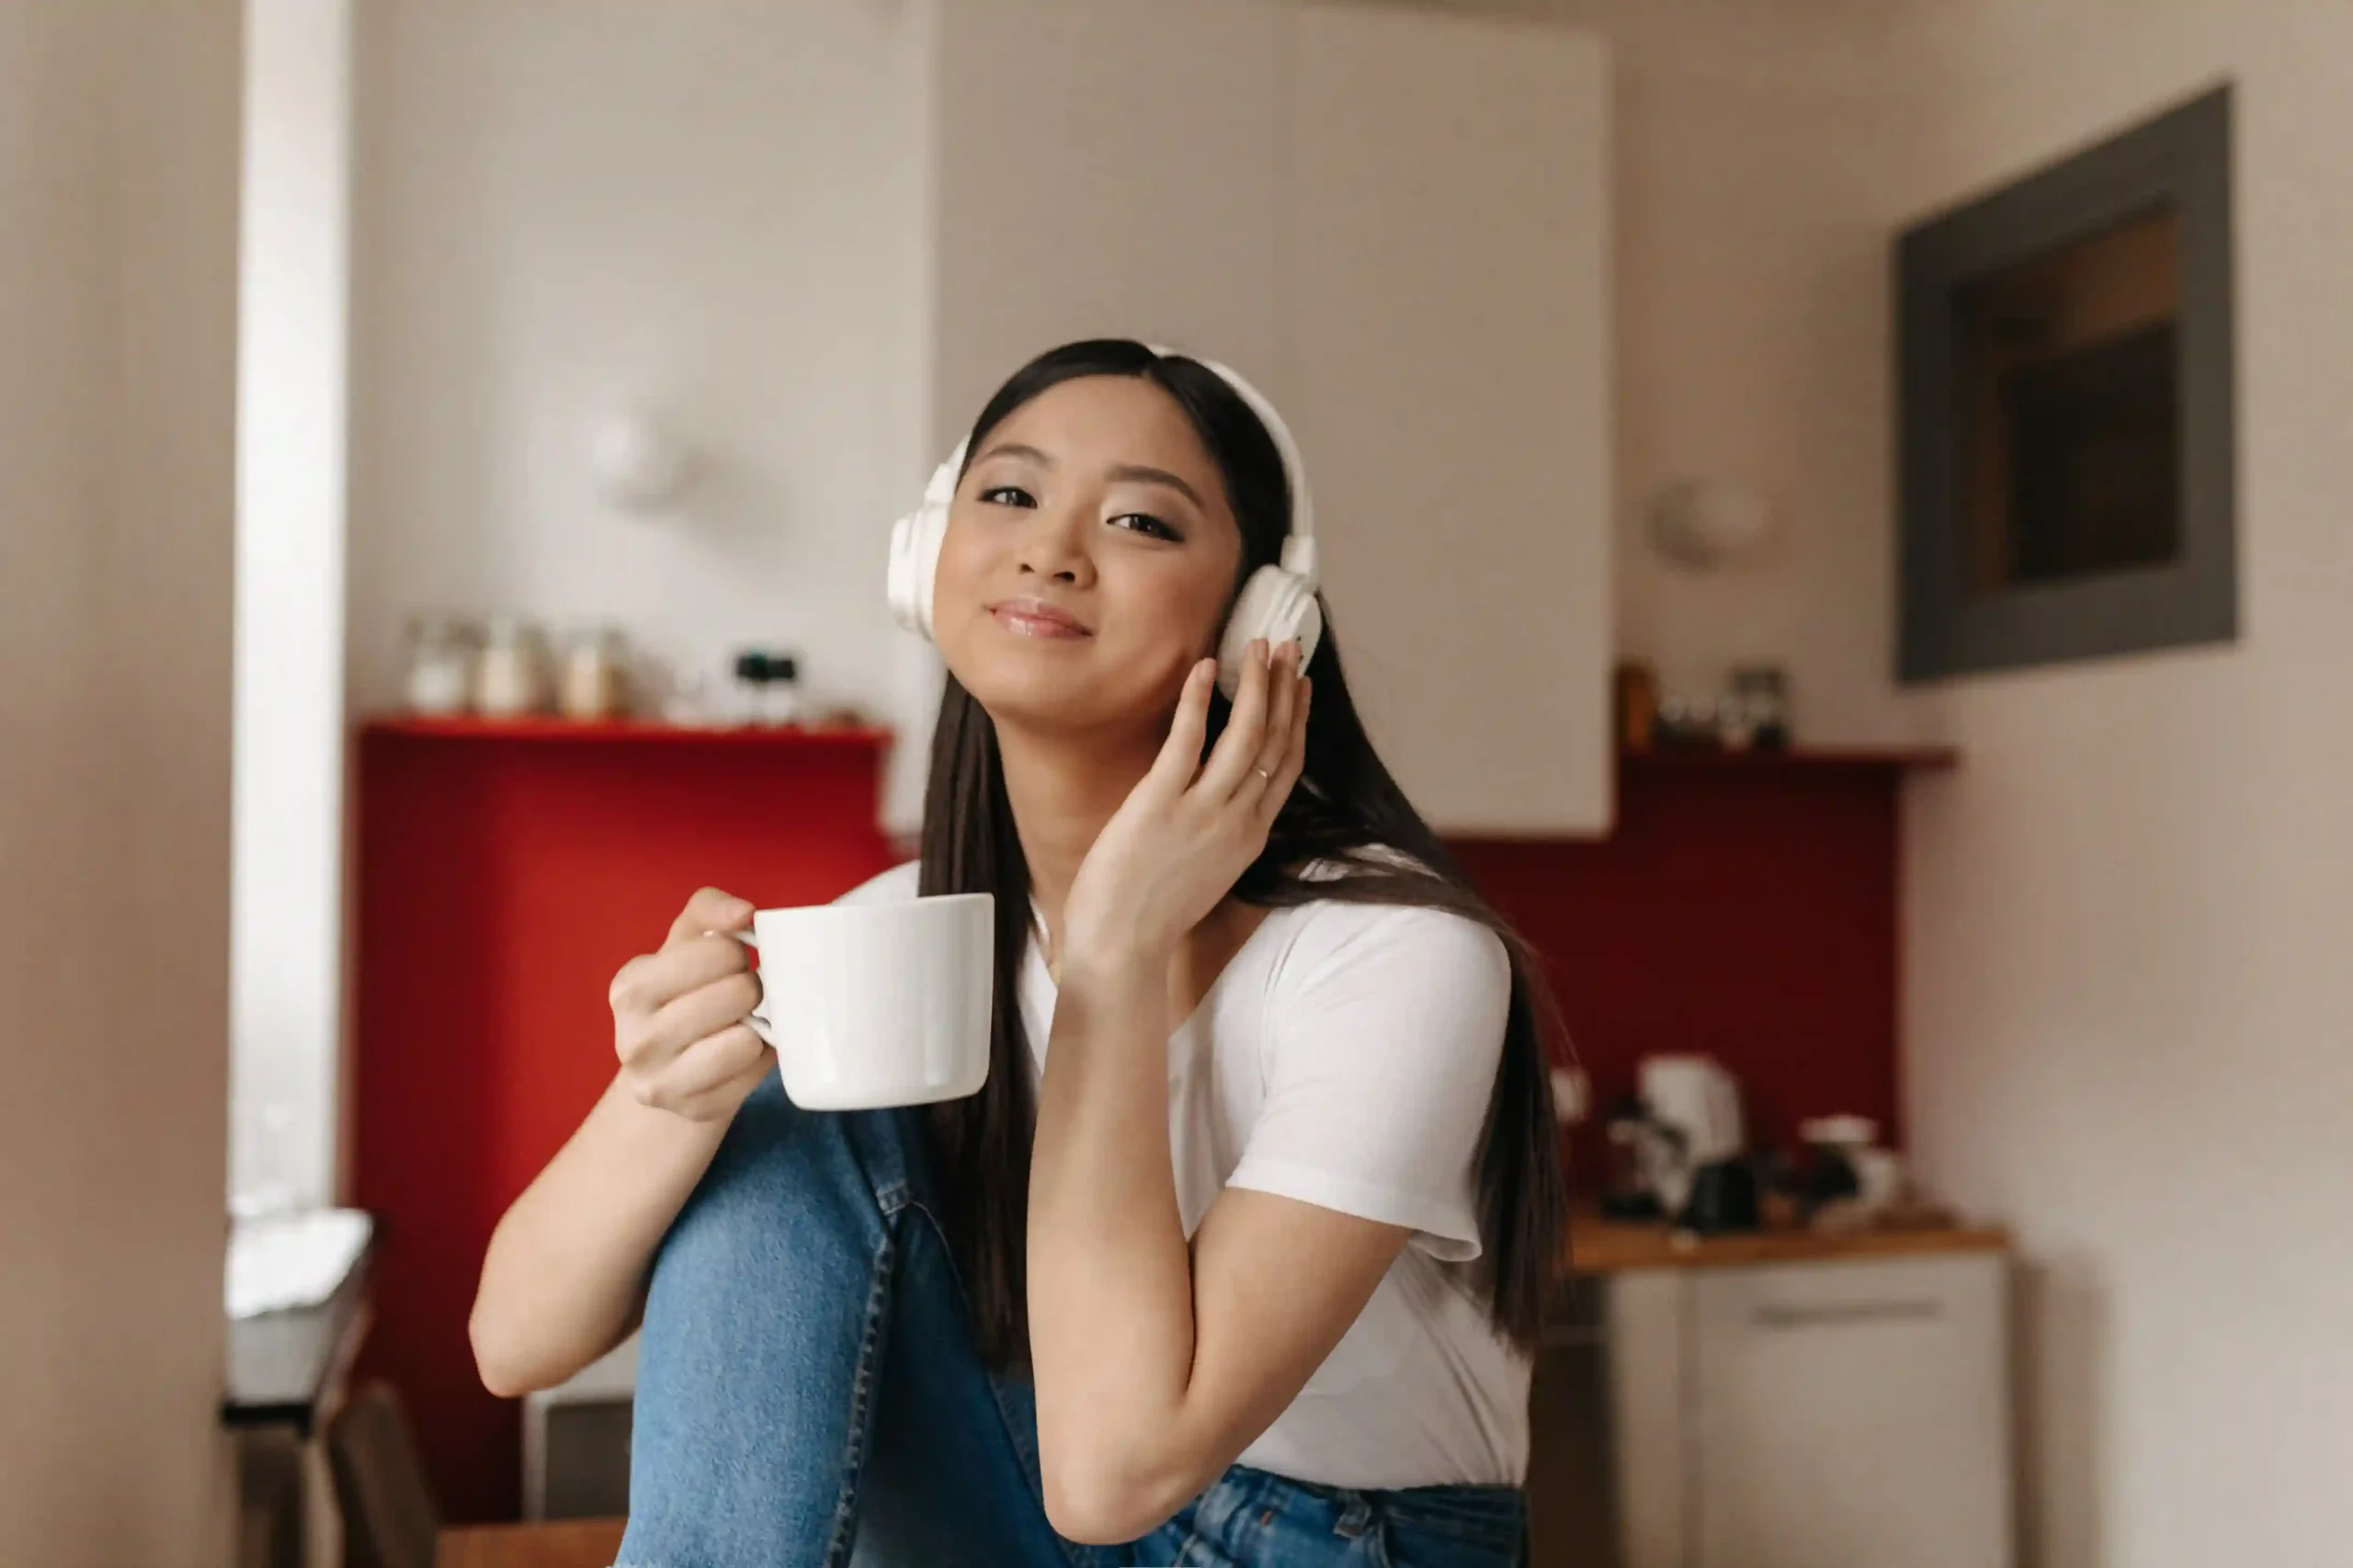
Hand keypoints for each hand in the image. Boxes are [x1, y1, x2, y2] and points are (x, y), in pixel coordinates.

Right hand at [607, 887, 773, 1121]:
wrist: (669, 1066)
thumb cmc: (685, 989)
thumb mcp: (686, 943)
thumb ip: (710, 909)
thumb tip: (743, 912)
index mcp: (630, 987)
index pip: (716, 951)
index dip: (736, 952)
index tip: (727, 962)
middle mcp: (634, 1039)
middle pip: (737, 993)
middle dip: (751, 987)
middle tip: (740, 994)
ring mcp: (660, 1083)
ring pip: (745, 1040)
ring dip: (757, 1026)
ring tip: (741, 1022)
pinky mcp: (694, 1110)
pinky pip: (755, 1076)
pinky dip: (760, 1060)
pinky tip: (741, 1053)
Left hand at [1060, 639, 1310, 973]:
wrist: (1121, 948)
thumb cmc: (1150, 915)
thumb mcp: (1203, 871)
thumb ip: (1216, 831)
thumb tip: (1210, 793)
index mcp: (1249, 837)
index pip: (1285, 766)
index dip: (1297, 719)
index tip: (1301, 684)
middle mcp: (1237, 821)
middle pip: (1274, 742)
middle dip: (1285, 689)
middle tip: (1289, 646)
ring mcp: (1202, 811)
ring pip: (1245, 735)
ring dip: (1256, 684)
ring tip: (1258, 645)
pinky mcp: (1161, 803)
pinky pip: (1189, 741)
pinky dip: (1199, 700)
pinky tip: (1204, 669)